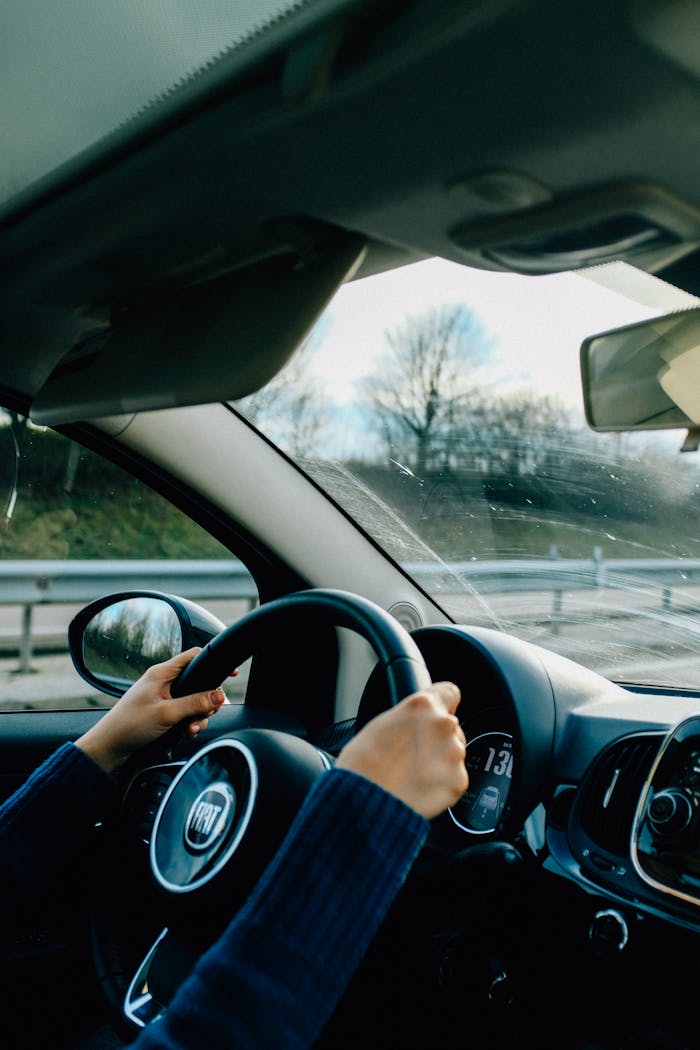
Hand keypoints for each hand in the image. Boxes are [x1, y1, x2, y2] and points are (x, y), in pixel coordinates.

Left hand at [75, 647, 225, 773]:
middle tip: (204, 714)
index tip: (230, 673)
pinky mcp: (162, 711)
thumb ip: (195, 703)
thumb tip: (218, 695)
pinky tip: (184, 734)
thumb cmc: (128, 726)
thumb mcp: (167, 714)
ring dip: (197, 716)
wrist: (109, 748)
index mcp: (162, 673)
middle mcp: (163, 682)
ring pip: (194, 701)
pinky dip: (189, 723)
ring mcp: (163, 697)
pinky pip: (185, 713)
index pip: (194, 656)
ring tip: (190, 729)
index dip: (213, 663)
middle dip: (205, 702)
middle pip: (198, 683)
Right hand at [336, 681, 467, 818]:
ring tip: (413, 774)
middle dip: (437, 739)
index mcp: (422, 705)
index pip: (449, 692)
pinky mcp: (458, 781)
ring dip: (440, 762)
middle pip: (451, 727)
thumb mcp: (380, 724)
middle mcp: (443, 725)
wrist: (363, 803)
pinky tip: (420, 788)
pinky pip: (455, 778)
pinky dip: (442, 784)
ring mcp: (454, 753)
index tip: (441, 712)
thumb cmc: (362, 765)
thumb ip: (407, 718)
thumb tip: (414, 724)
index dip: (443, 704)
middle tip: (414, 754)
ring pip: (454, 753)